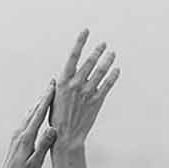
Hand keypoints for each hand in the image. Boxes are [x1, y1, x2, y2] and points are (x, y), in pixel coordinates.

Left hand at [0, 82, 56, 167]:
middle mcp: (21, 132)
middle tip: (53, 83)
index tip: (53, 87)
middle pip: (34, 109)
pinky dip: (34, 111)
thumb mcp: (35, 163)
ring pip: (30, 113)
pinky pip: (27, 119)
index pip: (39, 114)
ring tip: (48, 92)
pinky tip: (37, 109)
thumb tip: (52, 129)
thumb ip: (43, 145)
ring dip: (39, 102)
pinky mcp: (17, 136)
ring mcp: (17, 133)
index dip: (46, 100)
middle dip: (44, 96)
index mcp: (27, 137)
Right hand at [50, 29, 118, 153]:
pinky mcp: (97, 101)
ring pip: (101, 71)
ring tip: (112, 53)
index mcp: (63, 81)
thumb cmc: (56, 119)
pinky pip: (108, 85)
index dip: (80, 42)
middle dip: (98, 51)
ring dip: (108, 60)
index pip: (73, 56)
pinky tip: (117, 69)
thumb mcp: (51, 100)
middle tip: (104, 44)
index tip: (86, 31)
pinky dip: (113, 76)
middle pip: (90, 62)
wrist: (66, 137)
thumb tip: (56, 78)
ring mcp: (88, 92)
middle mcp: (76, 84)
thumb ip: (56, 88)